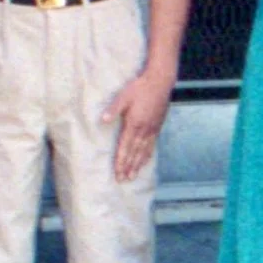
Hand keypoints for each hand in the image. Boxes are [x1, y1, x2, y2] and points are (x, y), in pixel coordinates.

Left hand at [103, 67, 173, 182]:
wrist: (160, 82)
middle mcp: (144, 130)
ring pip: (144, 151)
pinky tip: (145, 161)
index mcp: (134, 124)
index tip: (118, 173)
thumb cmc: (140, 87)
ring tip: (133, 176)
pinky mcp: (157, 127)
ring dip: (138, 165)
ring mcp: (152, 129)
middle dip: (128, 167)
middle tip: (123, 180)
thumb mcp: (123, 96)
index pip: (125, 147)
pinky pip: (152, 145)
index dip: (121, 161)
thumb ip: (113, 109)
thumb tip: (102, 120)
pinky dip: (147, 155)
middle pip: (134, 153)